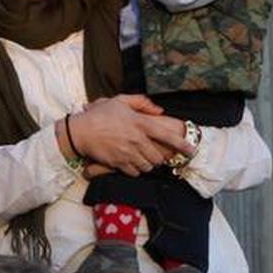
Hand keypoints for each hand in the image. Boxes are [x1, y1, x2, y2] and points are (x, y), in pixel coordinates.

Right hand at [69, 96, 193, 175]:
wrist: (80, 131)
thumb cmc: (100, 114)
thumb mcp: (121, 101)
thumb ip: (142, 103)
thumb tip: (159, 111)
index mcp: (140, 123)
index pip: (167, 135)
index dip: (182, 144)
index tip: (191, 150)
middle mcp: (137, 140)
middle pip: (158, 156)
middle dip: (160, 157)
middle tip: (157, 153)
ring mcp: (128, 153)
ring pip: (148, 165)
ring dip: (148, 163)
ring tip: (142, 157)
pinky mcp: (119, 164)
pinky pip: (135, 172)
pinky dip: (136, 169)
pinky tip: (131, 162)